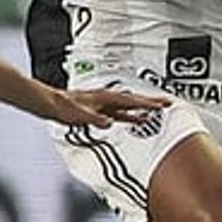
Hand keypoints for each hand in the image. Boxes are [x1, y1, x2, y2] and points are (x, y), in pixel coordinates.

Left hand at [45, 86, 169, 128]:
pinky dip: (132, 115)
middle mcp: (107, 98)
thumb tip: (108, 123)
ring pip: (130, 105)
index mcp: (105, 97)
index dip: (147, 104)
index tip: (162, 105)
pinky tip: (138, 120)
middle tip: (169, 103)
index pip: (131, 101)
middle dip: (151, 102)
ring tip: (159, 110)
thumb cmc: (64, 107)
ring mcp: (105, 104)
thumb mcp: (80, 115)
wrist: (52, 104)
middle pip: (134, 100)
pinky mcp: (101, 110)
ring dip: (144, 108)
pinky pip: (122, 113)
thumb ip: (95, 119)